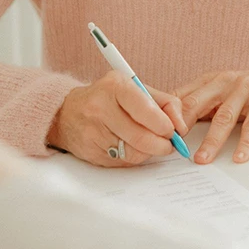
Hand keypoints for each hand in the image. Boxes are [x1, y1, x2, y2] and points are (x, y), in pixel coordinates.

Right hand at [47, 70, 187, 167]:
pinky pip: (123, 162)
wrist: (66, 113)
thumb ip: (163, 102)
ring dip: (149, 152)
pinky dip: (134, 157)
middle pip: (142, 137)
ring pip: (134, 153)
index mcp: (115, 86)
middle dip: (162, 144)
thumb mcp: (134, 88)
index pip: (148, 111)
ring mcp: (93, 132)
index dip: (166, 125)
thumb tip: (182, 124)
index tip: (173, 130)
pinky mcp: (91, 152)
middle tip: (168, 144)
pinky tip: (131, 147)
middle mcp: (100, 108)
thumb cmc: (106, 98)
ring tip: (151, 144)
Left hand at [174, 63, 248, 163]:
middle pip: (197, 104)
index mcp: (211, 80)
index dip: (167, 114)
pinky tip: (240, 156)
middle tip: (171, 146)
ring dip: (212, 140)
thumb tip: (172, 125)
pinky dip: (246, 142)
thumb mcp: (224, 92)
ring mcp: (246, 88)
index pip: (182, 95)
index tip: (155, 133)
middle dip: (182, 125)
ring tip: (202, 159)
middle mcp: (226, 81)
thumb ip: (202, 104)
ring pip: (224, 117)